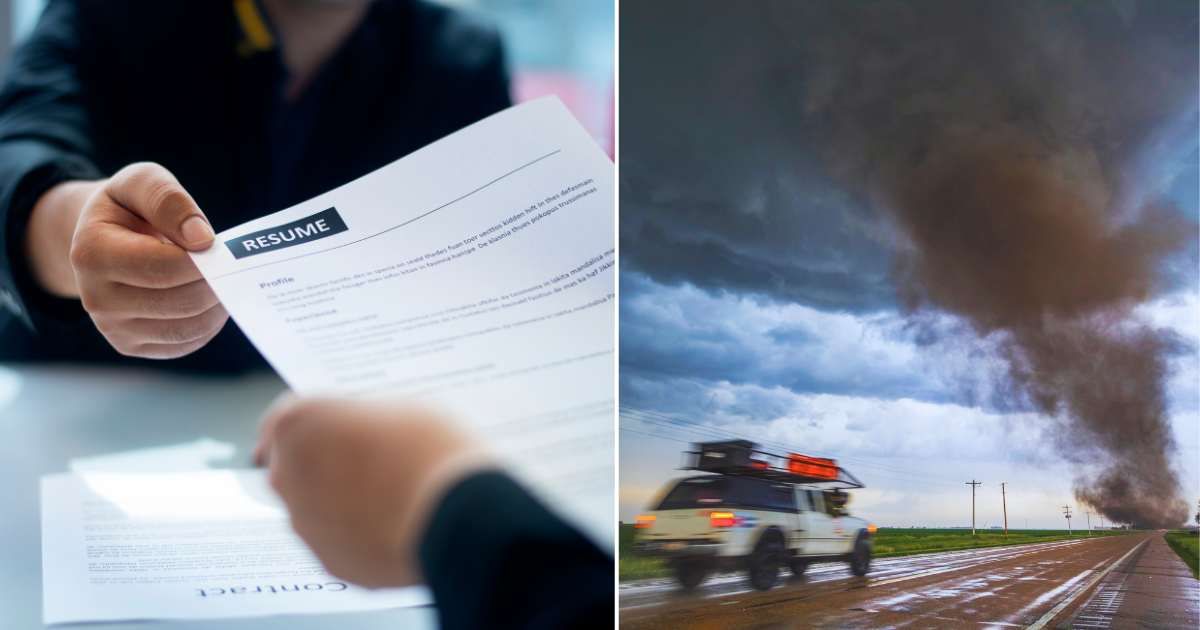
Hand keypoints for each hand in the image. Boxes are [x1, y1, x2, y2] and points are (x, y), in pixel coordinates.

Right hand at [26, 162, 226, 357]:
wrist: (101, 237)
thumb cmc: (128, 207)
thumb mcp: (142, 181)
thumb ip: (168, 200)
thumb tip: (201, 238)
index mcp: (92, 254)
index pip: (165, 268)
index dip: (203, 260)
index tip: (219, 245)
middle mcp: (96, 299)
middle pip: (181, 302)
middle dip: (216, 282)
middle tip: (232, 265)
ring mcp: (112, 328)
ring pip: (187, 328)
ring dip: (218, 305)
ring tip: (224, 279)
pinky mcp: (131, 346)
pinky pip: (184, 343)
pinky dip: (208, 323)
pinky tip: (210, 300)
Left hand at [254, 396, 489, 587]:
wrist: (461, 519)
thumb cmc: (433, 454)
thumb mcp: (403, 408)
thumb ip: (363, 418)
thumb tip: (362, 431)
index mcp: (299, 425)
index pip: (283, 418)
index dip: (313, 421)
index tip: (329, 426)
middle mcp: (289, 477)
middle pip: (295, 465)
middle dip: (323, 461)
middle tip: (368, 457)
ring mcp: (307, 526)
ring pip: (315, 507)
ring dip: (340, 499)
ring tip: (391, 494)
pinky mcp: (331, 562)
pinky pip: (337, 541)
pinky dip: (357, 533)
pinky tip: (395, 523)